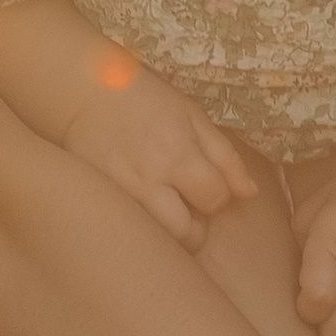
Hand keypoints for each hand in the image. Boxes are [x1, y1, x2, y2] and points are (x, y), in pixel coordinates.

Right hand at [63, 60, 255, 250]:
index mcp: (179, 156)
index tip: (205, 183)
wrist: (87, 93)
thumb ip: (225, 157)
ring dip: (168, 233)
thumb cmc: (147, 101)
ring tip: (165, 210)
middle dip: (196, 228)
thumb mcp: (193, 118)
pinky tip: (142, 208)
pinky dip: (142, 227)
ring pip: (157, 241)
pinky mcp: (100, 201)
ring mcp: (121, 195)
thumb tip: (249, 193)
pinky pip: (129, 230)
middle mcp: (149, 181)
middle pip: (187, 235)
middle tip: (188, 208)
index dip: (217, 194)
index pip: (215, 200)